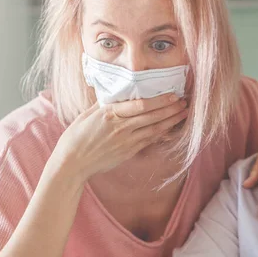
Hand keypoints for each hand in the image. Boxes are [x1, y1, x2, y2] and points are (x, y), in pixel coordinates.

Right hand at [53, 93, 188, 181]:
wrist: (73, 162)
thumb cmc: (76, 137)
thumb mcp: (88, 114)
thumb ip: (105, 104)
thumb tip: (118, 94)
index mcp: (110, 114)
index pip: (140, 105)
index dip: (159, 100)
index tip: (172, 94)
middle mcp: (120, 128)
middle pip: (151, 117)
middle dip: (170, 109)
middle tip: (185, 102)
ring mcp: (126, 142)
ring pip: (154, 129)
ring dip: (171, 121)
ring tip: (183, 113)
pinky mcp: (128, 152)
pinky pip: (149, 141)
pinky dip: (161, 134)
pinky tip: (171, 128)